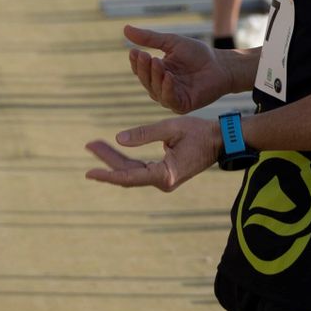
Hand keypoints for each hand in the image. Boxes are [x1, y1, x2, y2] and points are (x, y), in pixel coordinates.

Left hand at [84, 117, 221, 191]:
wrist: (220, 141)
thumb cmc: (199, 133)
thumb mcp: (170, 128)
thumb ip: (144, 134)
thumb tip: (118, 139)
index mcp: (166, 174)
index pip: (130, 176)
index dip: (107, 174)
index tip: (89, 172)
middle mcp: (164, 182)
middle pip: (127, 173)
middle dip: (107, 160)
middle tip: (89, 144)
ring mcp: (164, 180)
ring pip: (132, 171)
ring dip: (114, 159)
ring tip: (95, 145)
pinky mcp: (164, 174)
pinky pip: (139, 169)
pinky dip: (125, 160)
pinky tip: (112, 151)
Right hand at [124, 24, 233, 113]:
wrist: (220, 65)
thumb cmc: (197, 54)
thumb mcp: (171, 42)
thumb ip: (149, 38)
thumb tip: (125, 28)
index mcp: (157, 73)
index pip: (141, 69)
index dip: (137, 62)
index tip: (134, 51)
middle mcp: (161, 87)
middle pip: (145, 80)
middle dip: (144, 68)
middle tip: (144, 55)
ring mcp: (171, 97)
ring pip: (155, 90)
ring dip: (154, 76)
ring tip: (157, 61)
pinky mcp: (182, 105)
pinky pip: (170, 99)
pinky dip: (167, 88)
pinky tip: (168, 76)